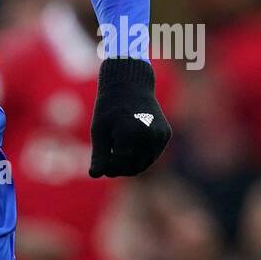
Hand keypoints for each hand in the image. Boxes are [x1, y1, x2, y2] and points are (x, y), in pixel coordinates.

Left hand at [88, 58, 170, 177]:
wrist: (130, 84)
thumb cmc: (109, 106)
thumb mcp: (99, 130)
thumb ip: (99, 154)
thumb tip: (94, 175)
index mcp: (133, 134)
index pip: (121, 165)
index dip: (110, 168)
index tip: (101, 165)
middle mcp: (151, 136)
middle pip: (135, 167)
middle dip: (120, 168)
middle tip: (108, 161)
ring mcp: (161, 136)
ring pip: (145, 162)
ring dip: (131, 162)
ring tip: (117, 149)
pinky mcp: (166, 134)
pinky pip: (152, 153)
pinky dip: (141, 153)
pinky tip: (130, 141)